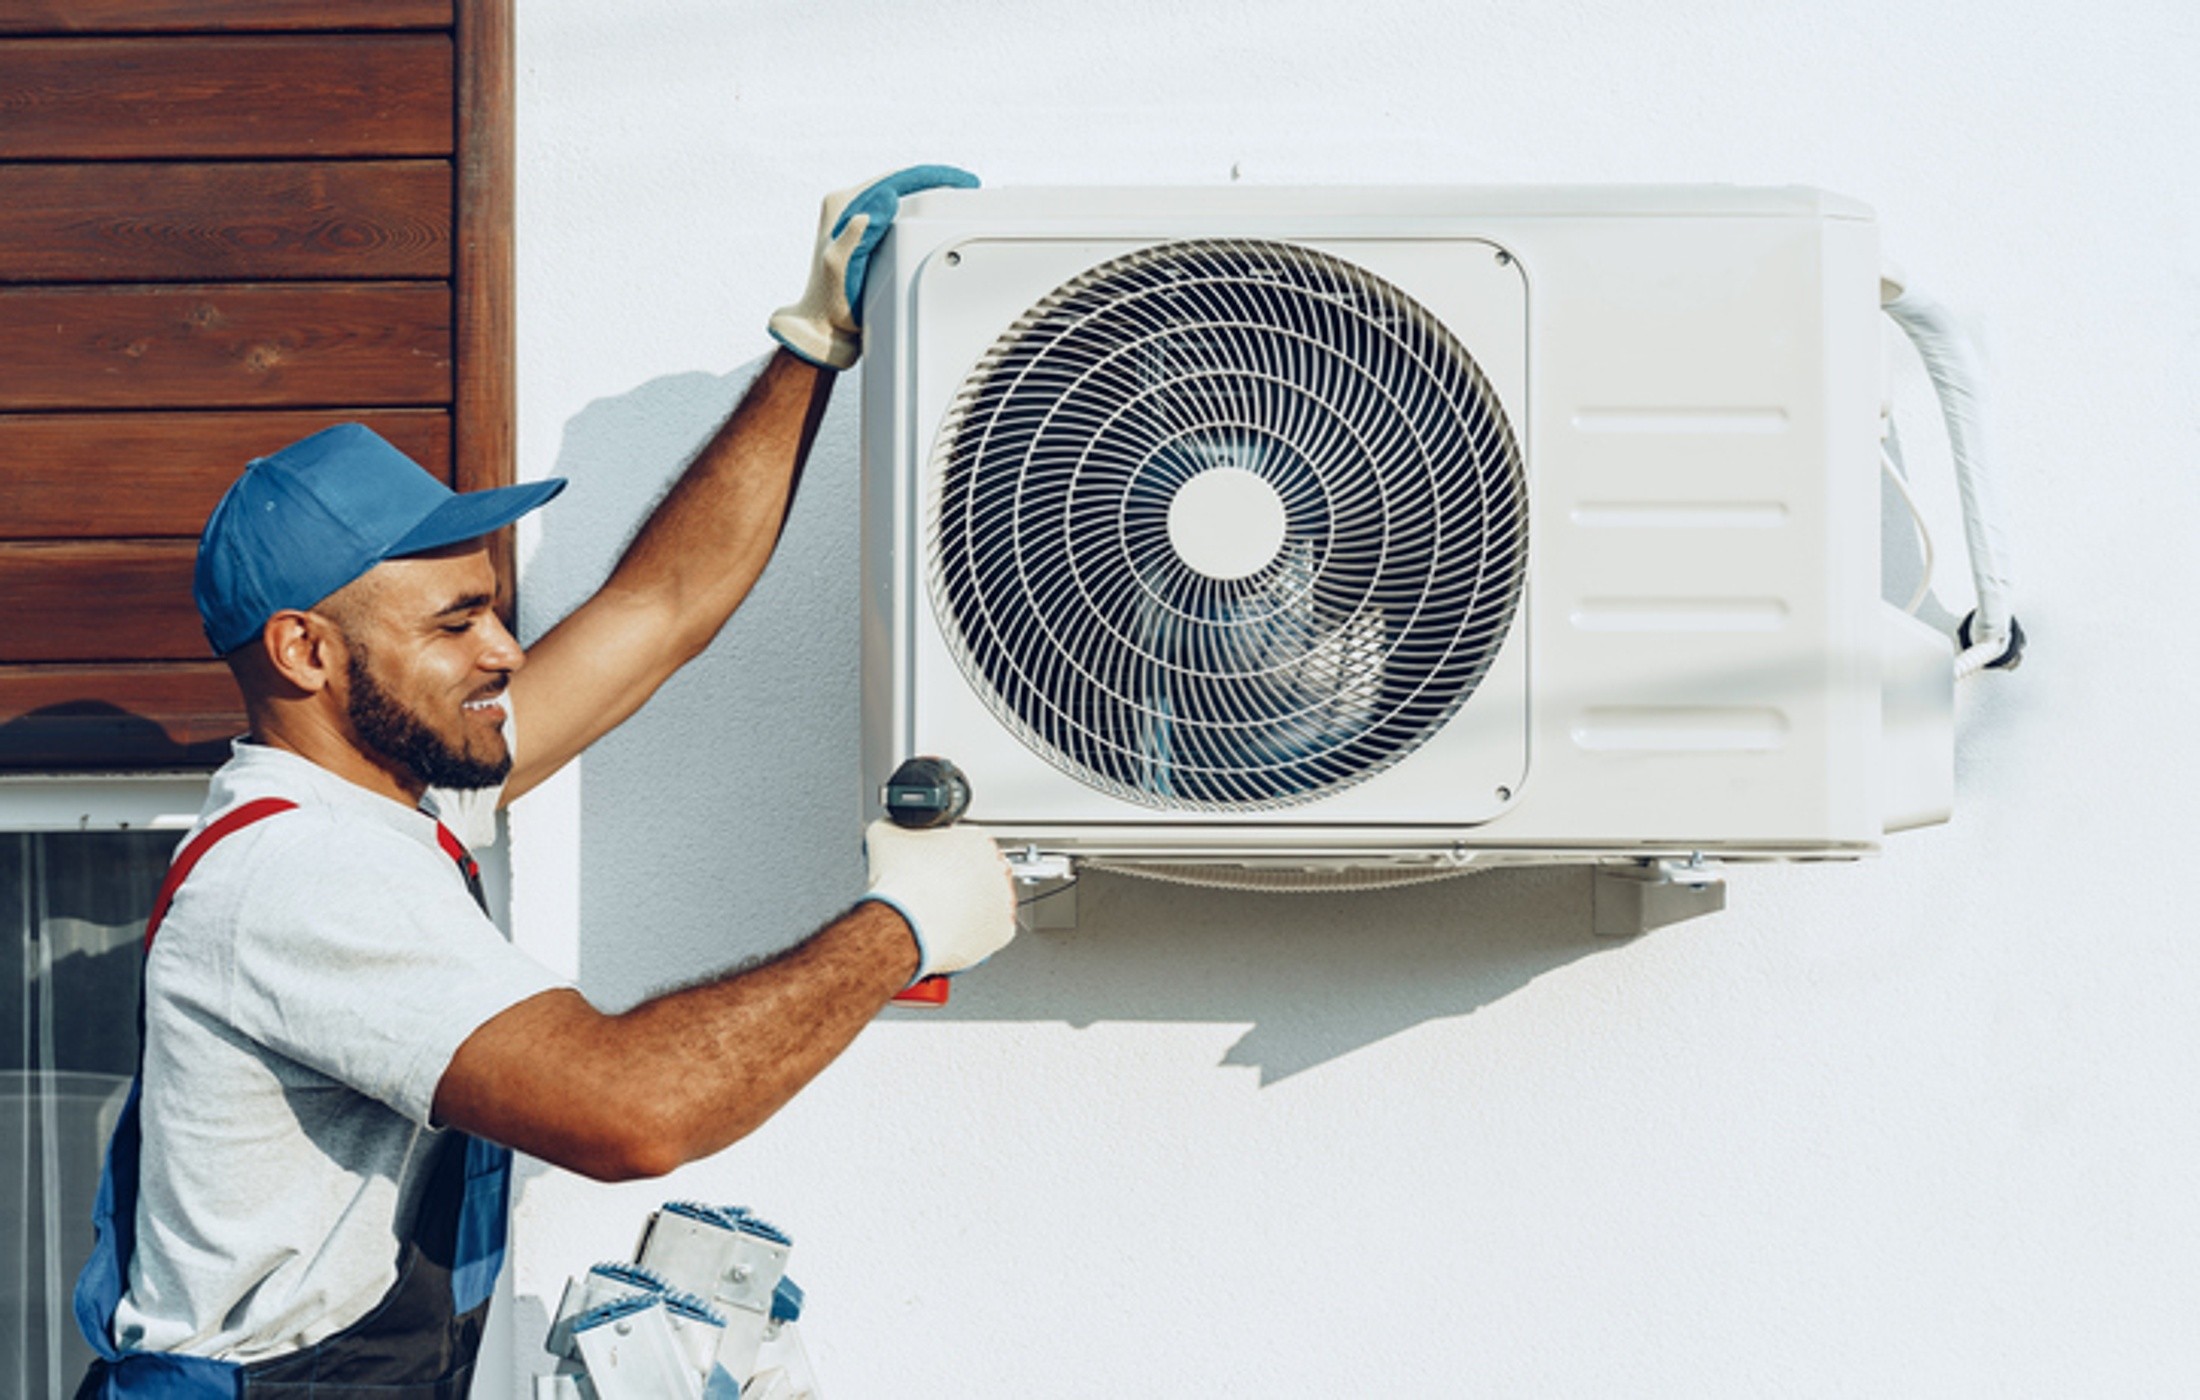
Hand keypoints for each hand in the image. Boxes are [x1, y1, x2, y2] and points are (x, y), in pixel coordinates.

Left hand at [767, 165, 979, 370]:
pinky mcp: (865, 230)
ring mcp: (856, 217)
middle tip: (967, 185)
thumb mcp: (841, 267)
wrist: (826, 326)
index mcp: (840, 205)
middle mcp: (846, 205)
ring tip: (957, 196)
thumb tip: (884, 201)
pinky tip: (935, 215)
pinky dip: (918, 210)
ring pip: (900, 194)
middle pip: (899, 182)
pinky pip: (898, 211)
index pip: (893, 179)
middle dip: (934, 181)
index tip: (960, 180)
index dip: (930, 176)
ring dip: (927, 193)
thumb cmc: (832, 302)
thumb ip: (857, 234)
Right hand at [860, 819, 1016, 979]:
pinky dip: (974, 934)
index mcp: (975, 839)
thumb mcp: (884, 835)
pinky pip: (991, 932)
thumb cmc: (900, 885)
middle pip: (982, 872)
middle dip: (962, 881)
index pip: (967, 842)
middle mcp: (996, 868)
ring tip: (943, 914)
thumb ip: (894, 827)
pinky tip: (953, 932)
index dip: (947, 855)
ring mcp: (1003, 901)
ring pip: (989, 902)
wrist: (905, 926)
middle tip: (938, 891)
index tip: (936, 866)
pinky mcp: (1002, 932)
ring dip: (971, 907)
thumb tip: (890, 828)